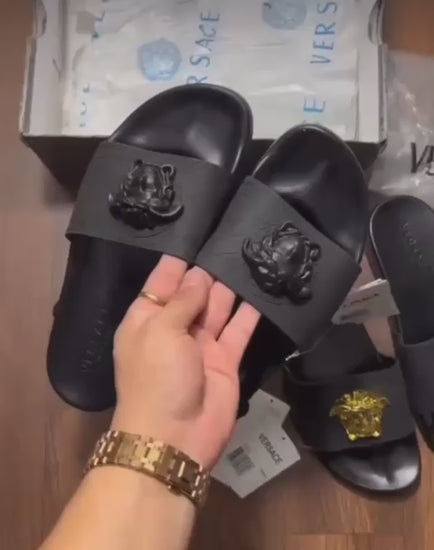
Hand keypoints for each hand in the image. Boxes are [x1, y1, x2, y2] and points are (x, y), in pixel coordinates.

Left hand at [111, 256, 259, 468]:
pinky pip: (239, 330)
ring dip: (231, 287)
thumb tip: (198, 275)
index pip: (163, 281)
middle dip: (209, 270)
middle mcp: (174, 328)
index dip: (179, 260)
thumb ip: (182, 301)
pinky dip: (250, 313)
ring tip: (250, 257)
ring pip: (218, 308)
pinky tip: (263, 291)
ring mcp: (201, 344)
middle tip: (233, 239)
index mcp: (147, 318)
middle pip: (193, 292)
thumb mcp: (160, 330)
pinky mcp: (226, 360)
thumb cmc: (156, 377)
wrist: (174, 437)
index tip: (198, 231)